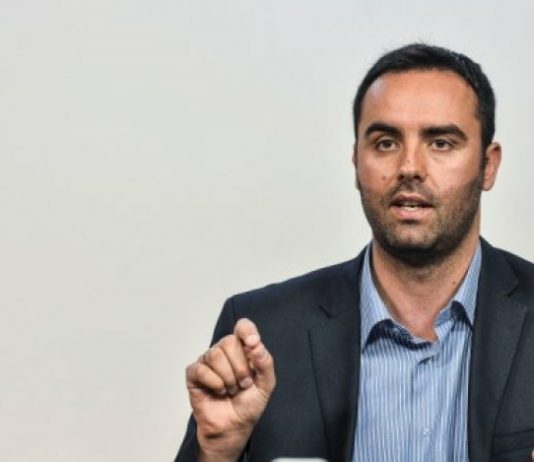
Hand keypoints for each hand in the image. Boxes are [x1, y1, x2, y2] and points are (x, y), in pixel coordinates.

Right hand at [186, 318, 275, 461]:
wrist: (234, 427)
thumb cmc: (248, 405)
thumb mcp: (265, 385)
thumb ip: (265, 363)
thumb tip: (257, 345)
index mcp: (242, 349)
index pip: (242, 326)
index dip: (246, 330)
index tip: (253, 343)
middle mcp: (224, 351)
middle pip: (228, 341)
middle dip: (240, 367)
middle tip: (244, 384)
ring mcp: (208, 361)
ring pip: (214, 354)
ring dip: (228, 377)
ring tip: (231, 389)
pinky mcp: (194, 374)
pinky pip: (201, 369)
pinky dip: (213, 383)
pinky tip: (219, 391)